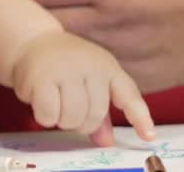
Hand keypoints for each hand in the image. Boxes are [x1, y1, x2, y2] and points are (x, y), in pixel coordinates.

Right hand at [10, 31, 154, 146]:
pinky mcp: (43, 77)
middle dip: (81, 123)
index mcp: (108, 68)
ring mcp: (67, 70)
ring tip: (55, 102)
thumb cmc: (66, 66)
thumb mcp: (89, 82)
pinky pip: (49, 115)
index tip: (148, 136)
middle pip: (95, 115)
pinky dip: (45, 117)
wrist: (34, 41)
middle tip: (69, 109)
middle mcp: (91, 66)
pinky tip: (41, 101)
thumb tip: (107, 142)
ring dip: (62, 120)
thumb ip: (100, 114)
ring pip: (72, 118)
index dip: (140, 117)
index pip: (128, 95)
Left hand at [13, 0, 183, 92]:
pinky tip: (100, 44)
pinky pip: (100, 72)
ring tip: (68, 22)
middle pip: (45, 23)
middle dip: (34, 11)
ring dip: (61, 37)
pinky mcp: (146, 79)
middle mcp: (113, 19)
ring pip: (69, 52)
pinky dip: (91, 59)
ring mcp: (129, 55)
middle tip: (41, 1)